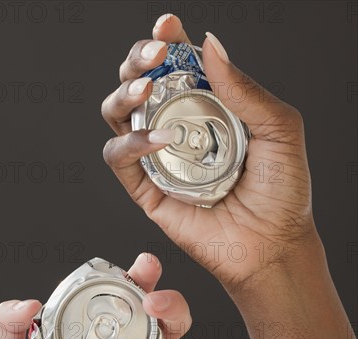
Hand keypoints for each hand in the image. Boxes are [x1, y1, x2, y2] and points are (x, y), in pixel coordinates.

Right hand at [102, 14, 315, 292]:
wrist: (271, 246)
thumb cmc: (282, 194)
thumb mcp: (279, 130)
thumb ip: (244, 89)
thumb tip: (210, 47)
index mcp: (209, 111)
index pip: (178, 68)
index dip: (166, 43)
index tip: (167, 28)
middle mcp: (180, 130)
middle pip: (140, 84)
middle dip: (137, 61)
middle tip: (153, 55)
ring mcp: (160, 159)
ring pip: (119, 115)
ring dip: (124, 95)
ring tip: (145, 89)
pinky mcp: (148, 190)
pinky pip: (121, 160)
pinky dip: (130, 144)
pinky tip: (157, 139)